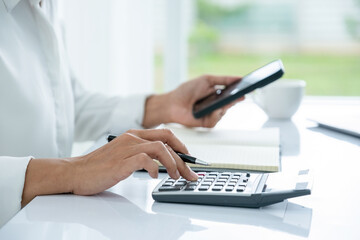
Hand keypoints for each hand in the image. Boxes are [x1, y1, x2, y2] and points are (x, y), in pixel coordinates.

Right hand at [22, 129, 197, 204]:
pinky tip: (155, 177)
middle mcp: (132, 138)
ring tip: (175, 177)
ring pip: (161, 148)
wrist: (76, 172)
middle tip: (190, 174)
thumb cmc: (99, 166)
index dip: (181, 146)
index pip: (165, 134)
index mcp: (134, 134)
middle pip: (168, 141)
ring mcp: (127, 148)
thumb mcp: (124, 155)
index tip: (189, 159)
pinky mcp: (121, 162)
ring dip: (173, 164)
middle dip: (183, 159)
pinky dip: (155, 169)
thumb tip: (162, 163)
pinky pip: (145, 160)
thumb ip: (141, 154)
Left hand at [166, 75, 243, 127]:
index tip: (249, 86)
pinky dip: (215, 114)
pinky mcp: (207, 123)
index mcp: (217, 93)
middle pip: (231, 103)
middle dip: (235, 99)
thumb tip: (238, 78)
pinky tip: (212, 109)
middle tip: (241, 95)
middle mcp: (216, 104)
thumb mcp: (207, 80)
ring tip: (222, 102)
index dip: (240, 90)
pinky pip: (216, 120)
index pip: (232, 93)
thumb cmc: (186, 91)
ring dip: (223, 106)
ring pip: (224, 111)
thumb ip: (223, 79)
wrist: (173, 103)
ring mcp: (212, 114)